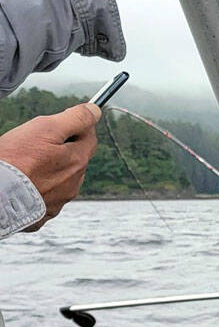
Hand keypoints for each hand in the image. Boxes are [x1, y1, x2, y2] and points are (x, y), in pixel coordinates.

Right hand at [0, 102, 101, 226]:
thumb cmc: (16, 159)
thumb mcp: (46, 128)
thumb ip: (75, 119)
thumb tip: (95, 111)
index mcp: (78, 162)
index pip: (90, 137)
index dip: (77, 125)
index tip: (61, 120)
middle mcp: (73, 185)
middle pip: (75, 158)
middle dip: (63, 147)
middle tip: (36, 142)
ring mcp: (58, 202)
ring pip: (61, 178)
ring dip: (51, 168)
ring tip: (26, 163)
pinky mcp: (42, 215)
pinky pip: (45, 196)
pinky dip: (38, 186)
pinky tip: (24, 182)